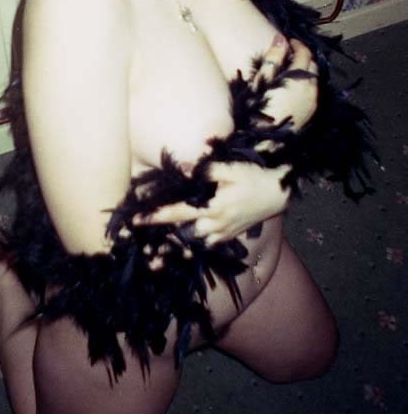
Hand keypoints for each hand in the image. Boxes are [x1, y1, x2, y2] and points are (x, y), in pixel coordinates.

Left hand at [134, 161, 290, 246]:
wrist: (277, 193)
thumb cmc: (253, 177)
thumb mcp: (231, 169)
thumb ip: (207, 170)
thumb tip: (185, 170)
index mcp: (212, 208)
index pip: (177, 213)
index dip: (155, 217)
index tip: (136, 220)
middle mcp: (215, 225)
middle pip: (182, 233)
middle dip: (165, 232)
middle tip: (145, 231)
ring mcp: (223, 234)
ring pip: (194, 242)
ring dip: (178, 240)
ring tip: (162, 241)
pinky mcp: (229, 237)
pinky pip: (207, 244)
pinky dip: (195, 244)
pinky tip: (186, 241)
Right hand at [253, 35, 318, 131]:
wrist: (264, 140)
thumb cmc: (257, 107)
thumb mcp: (262, 79)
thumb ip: (273, 57)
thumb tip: (281, 38)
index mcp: (299, 76)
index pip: (304, 52)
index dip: (297, 44)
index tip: (288, 42)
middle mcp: (311, 87)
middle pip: (313, 64)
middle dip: (304, 57)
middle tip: (290, 56)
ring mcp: (313, 101)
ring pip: (314, 79)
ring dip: (306, 71)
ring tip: (292, 71)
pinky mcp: (311, 113)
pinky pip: (313, 92)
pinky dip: (307, 85)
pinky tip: (295, 89)